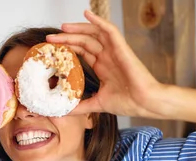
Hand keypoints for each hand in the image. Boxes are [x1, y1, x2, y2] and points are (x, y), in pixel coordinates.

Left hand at [46, 10, 165, 117]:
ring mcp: (114, 51)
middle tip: (50, 38)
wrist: (145, 103)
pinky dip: (98, 21)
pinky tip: (87, 14)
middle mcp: (107, 57)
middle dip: (66, 38)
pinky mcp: (121, 48)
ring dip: (78, 28)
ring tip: (63, 27)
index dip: (67, 49)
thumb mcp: (97, 104)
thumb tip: (63, 113)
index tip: (52, 50)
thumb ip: (81, 107)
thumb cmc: (128, 103)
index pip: (81, 52)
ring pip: (93, 34)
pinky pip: (109, 30)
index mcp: (102, 67)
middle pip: (83, 42)